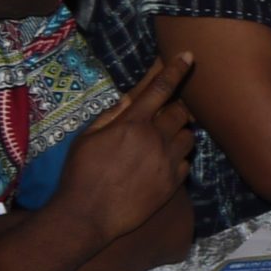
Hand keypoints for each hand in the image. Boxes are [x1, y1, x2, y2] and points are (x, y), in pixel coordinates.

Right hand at [61, 55, 194, 240]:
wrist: (88, 214)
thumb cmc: (81, 173)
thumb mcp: (87, 136)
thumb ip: (112, 115)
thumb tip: (130, 98)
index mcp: (132, 123)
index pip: (160, 88)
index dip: (175, 69)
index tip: (189, 56)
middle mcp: (155, 139)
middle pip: (180, 112)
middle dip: (174, 110)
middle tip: (162, 118)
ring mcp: (167, 162)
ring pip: (189, 137)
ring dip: (179, 134)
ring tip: (162, 143)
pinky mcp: (173, 183)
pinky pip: (187, 163)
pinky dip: (179, 159)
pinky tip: (161, 165)